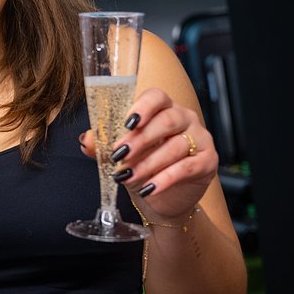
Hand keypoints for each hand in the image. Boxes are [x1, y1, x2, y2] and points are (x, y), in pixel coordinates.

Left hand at [79, 87, 217, 222]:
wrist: (162, 197)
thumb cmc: (142, 165)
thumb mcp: (120, 154)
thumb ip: (104, 144)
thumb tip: (86, 140)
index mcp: (162, 108)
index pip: (156, 97)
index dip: (143, 107)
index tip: (127, 123)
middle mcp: (184, 118)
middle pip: (166, 120)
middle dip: (141, 139)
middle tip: (120, 155)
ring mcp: (199, 139)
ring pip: (175, 146)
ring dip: (148, 163)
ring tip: (128, 176)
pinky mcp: (207, 162)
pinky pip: (186, 168)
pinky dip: (164, 179)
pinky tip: (149, 188)